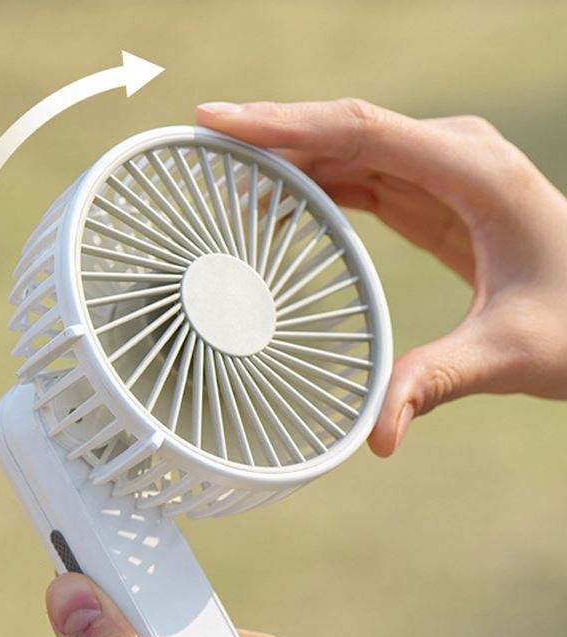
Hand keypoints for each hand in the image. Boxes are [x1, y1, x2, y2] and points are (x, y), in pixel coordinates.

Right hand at [195, 99, 566, 454]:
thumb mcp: (512, 353)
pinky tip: (278, 204)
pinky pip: (359, 175)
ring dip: (287, 160)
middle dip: (270, 134)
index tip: (216, 120)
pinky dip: (313, 183)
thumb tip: (377, 439)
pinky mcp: (432, 193)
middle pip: (342, 129)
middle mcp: (454, 155)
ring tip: (226, 185)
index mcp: (473, 171)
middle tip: (202, 145)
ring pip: (346, 148)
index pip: (359, 130)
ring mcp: (442, 170)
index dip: (282, 122)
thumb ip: (437, 382)